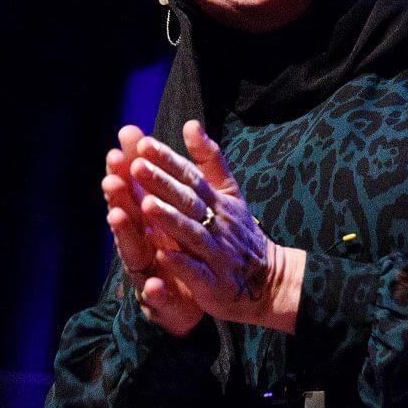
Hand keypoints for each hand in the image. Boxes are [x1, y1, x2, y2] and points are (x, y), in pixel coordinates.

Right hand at [102, 125, 202, 336]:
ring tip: (117, 216)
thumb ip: (164, 186)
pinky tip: (156, 283)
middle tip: (111, 178)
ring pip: (134, 253)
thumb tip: (150, 144)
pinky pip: (157, 298)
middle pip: (127, 219)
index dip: (124, 174)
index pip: (133, 194)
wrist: (195, 304)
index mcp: (148, 224)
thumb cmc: (179, 256)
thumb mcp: (176, 219)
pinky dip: (155, 291)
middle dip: (118, 199)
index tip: (117, 150)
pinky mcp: (160, 304)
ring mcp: (147, 274)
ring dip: (125, 235)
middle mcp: (142, 246)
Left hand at [129, 121, 304, 333]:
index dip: (169, 161)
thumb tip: (190, 124)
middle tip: (137, 167)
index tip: (144, 144)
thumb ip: (209, 160)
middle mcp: (217, 224)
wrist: (270, 280)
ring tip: (146, 205)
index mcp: (217, 202)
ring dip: (170, 220)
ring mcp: (216, 254)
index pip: (191, 176)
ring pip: (192, 234)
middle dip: (163, 184)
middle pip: (188, 201)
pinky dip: (182, 264)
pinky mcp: (215, 283)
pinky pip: (198, 273)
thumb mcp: (230, 193)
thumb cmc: (240, 233)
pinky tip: (163, 256)